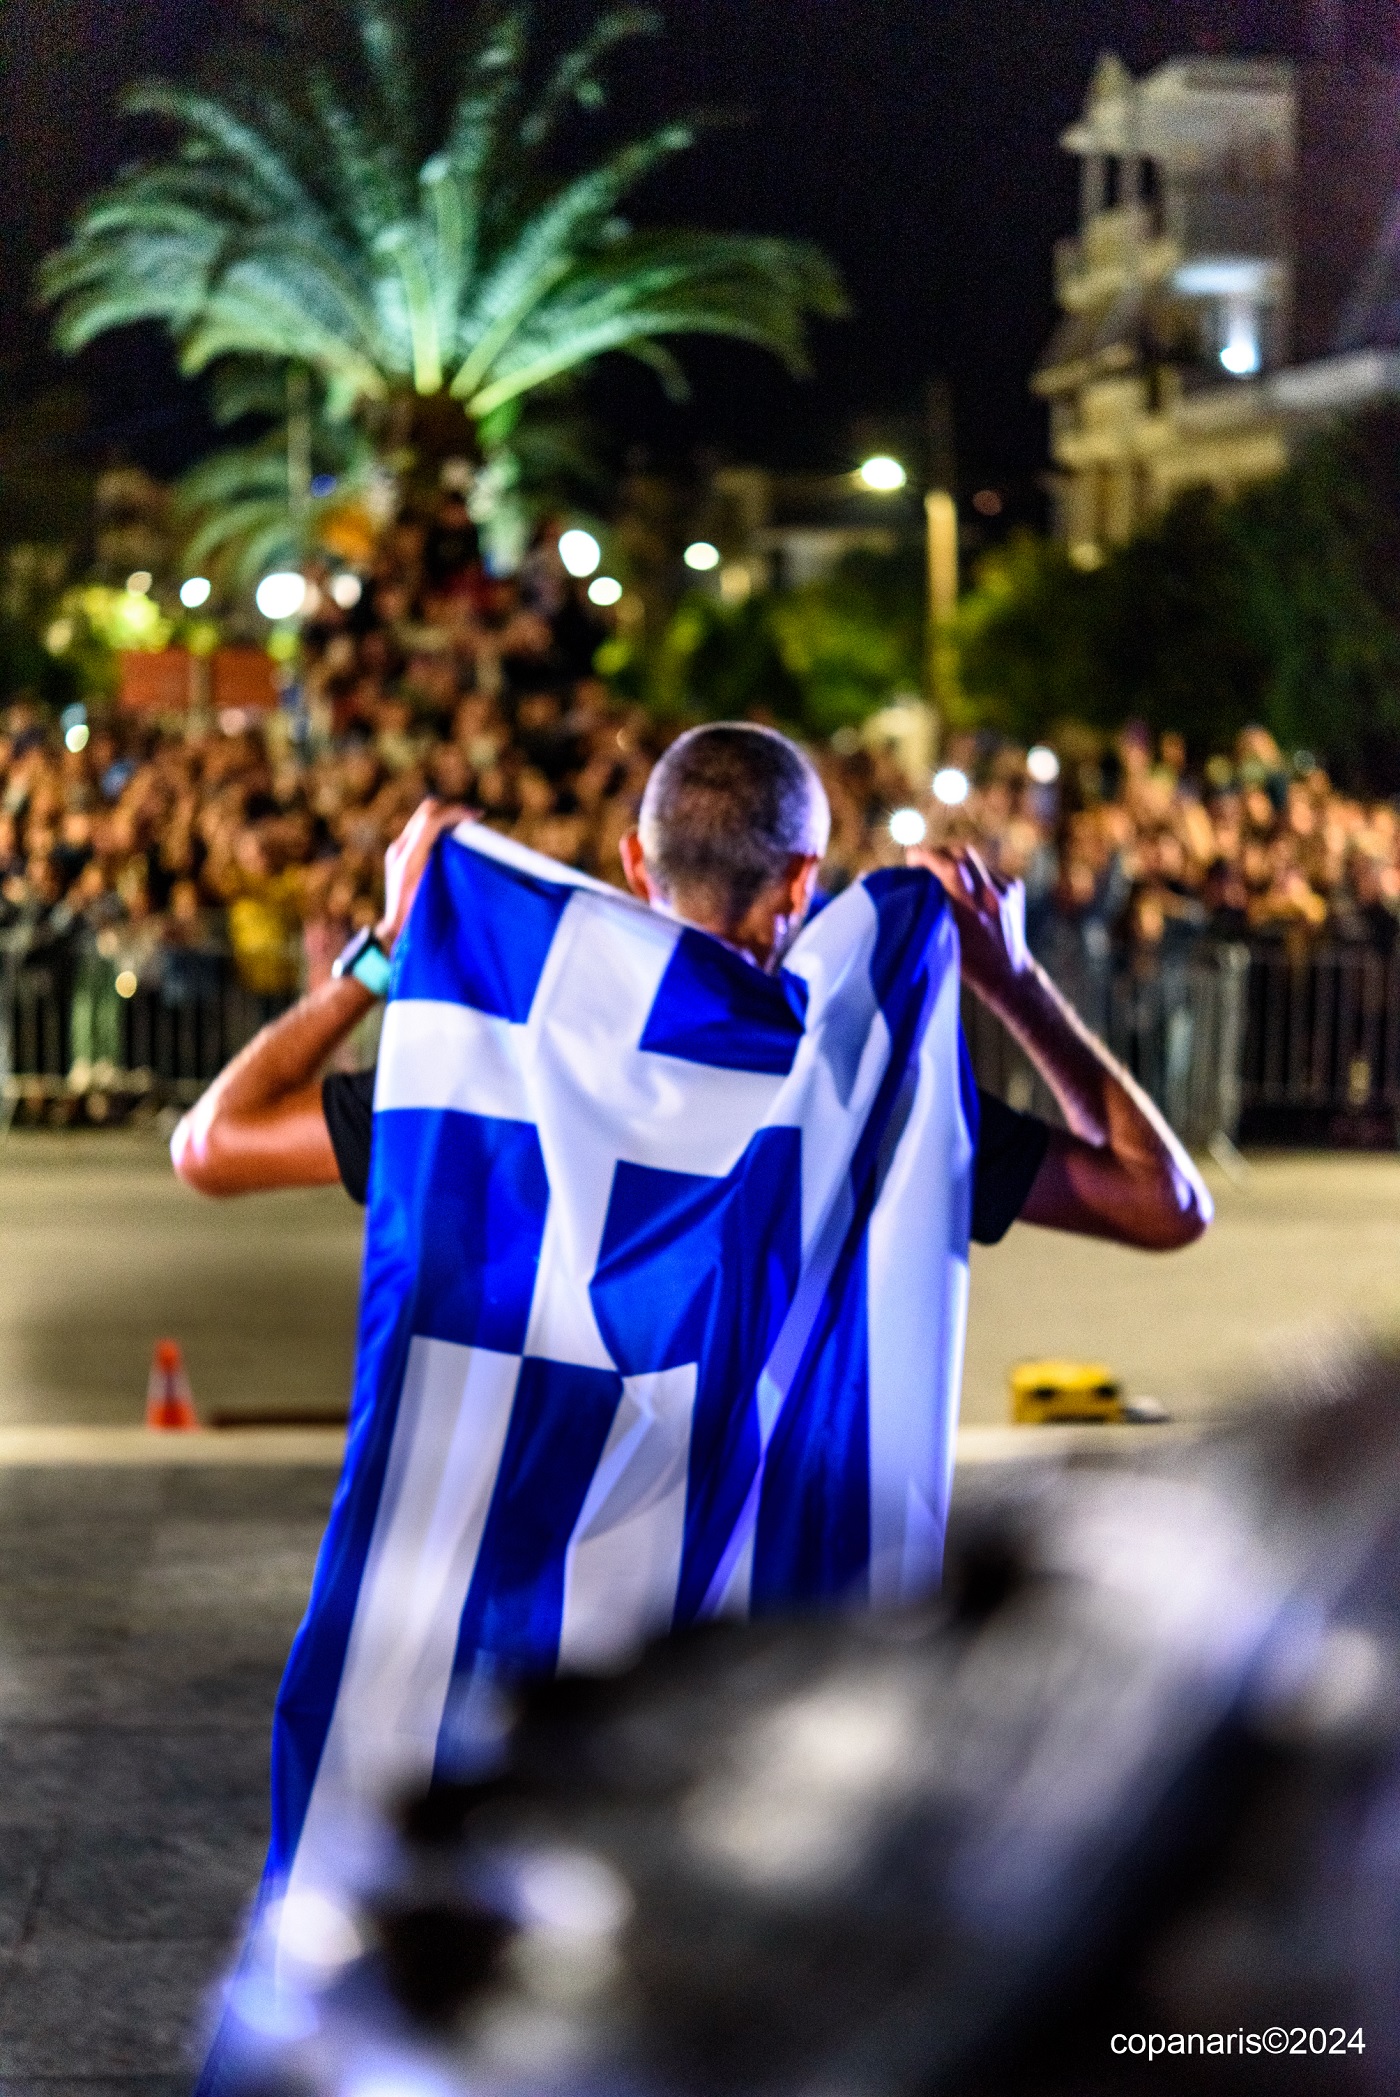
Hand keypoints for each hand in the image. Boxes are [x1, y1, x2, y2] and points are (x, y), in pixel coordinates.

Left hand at [377, 797, 471, 952]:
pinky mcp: (401, 852)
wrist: (395, 930)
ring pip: (425, 817)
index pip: (431, 820)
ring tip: (468, 825)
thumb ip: (449, 873)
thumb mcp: (437, 899)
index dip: (455, 812)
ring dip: (447, 817)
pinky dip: (441, 826)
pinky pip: (422, 828)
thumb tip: (467, 847)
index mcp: (409, 860)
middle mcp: (400, 850)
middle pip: (427, 811)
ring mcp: (398, 850)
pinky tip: (457, 836)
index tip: (477, 816)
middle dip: (453, 809)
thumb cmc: (418, 921)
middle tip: (475, 818)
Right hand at [907, 844, 1030, 1004]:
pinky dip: (972, 871)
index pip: (950, 867)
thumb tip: (901, 881)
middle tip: (924, 862)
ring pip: (974, 858)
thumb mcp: (942, 939)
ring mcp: (1006, 889)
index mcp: (971, 912)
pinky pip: (986, 868)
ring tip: (942, 873)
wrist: (1010, 971)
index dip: (927, 856)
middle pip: (961, 853)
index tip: (912, 857)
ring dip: (954, 860)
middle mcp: (991, 896)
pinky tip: (967, 887)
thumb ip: (928, 910)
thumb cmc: (970, 961)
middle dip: (939, 852)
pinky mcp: (1014, 885)